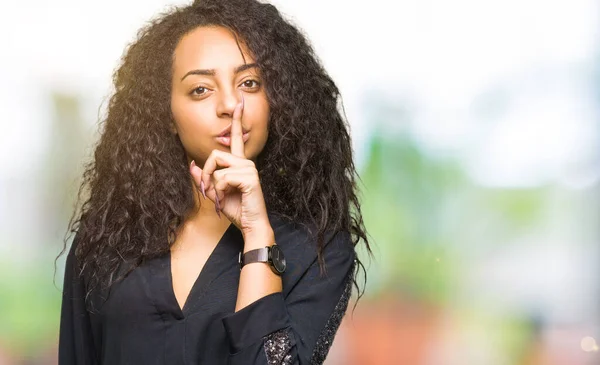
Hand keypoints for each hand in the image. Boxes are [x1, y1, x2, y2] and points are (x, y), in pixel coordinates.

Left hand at [189, 94, 271, 238]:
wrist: (250, 224)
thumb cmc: (236, 209)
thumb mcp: (216, 193)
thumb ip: (205, 179)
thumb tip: (193, 164)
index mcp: (240, 163)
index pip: (236, 138)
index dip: (237, 120)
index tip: (240, 103)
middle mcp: (246, 162)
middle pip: (215, 155)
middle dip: (206, 174)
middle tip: (209, 189)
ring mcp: (249, 169)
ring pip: (218, 168)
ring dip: (214, 186)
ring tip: (222, 197)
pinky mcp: (250, 177)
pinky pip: (223, 178)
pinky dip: (220, 191)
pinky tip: (228, 198)